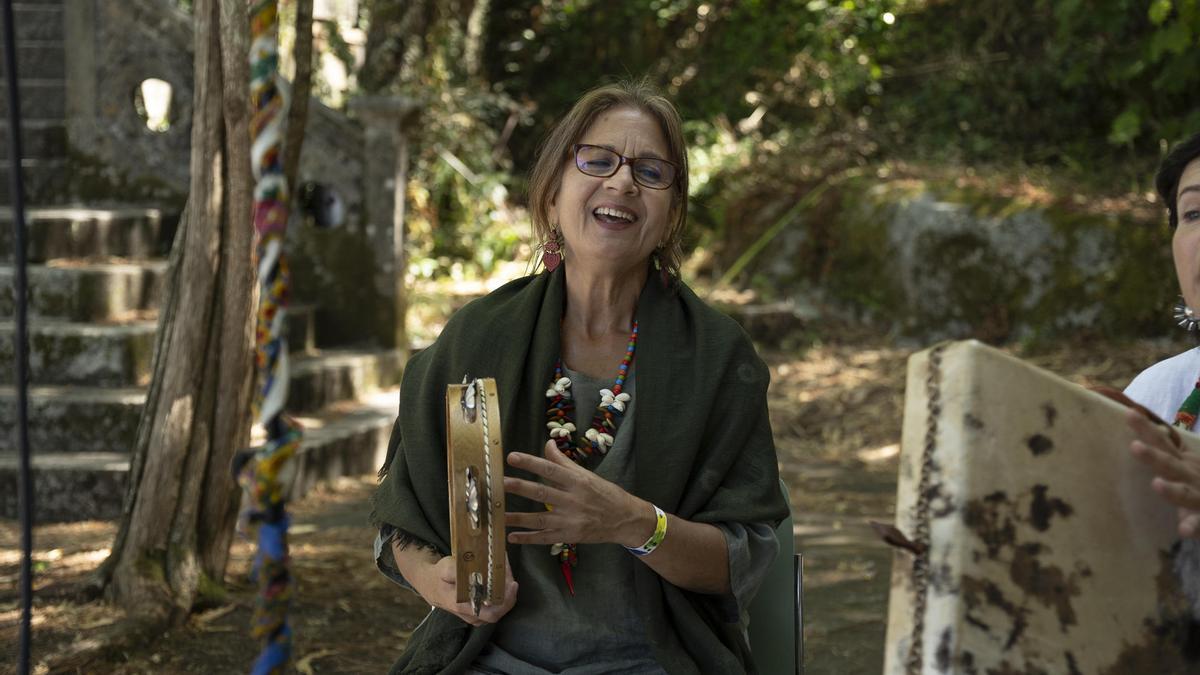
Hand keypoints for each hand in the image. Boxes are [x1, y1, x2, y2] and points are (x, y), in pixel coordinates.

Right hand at [409, 553, 517, 625]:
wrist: (431, 585)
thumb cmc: (439, 576)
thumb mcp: (445, 568)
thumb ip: (457, 570)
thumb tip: (472, 570)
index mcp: (464, 607)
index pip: (492, 613)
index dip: (506, 601)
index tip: (513, 584)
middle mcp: (473, 615)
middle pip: (500, 609)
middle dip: (508, 591)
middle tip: (509, 571)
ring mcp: (477, 615)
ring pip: (498, 606)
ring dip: (505, 589)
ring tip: (505, 570)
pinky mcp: (479, 611)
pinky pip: (495, 603)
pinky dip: (501, 590)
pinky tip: (500, 576)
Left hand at [504, 440, 654, 547]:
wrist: (625, 520)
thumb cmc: (605, 494)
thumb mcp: (587, 475)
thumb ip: (564, 462)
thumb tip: (548, 443)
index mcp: (578, 481)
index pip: (551, 469)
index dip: (531, 463)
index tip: (512, 457)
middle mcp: (573, 500)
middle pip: (542, 493)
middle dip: (521, 488)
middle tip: (500, 483)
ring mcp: (570, 521)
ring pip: (540, 518)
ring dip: (518, 517)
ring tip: (499, 514)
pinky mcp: (569, 536)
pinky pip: (545, 538)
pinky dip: (528, 538)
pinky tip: (512, 536)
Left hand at [1127, 409, 1199, 538]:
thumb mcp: (1185, 463)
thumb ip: (1167, 449)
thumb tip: (1135, 426)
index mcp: (1183, 462)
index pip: (1162, 442)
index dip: (1146, 429)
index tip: (1129, 413)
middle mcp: (1191, 475)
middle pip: (1170, 464)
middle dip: (1153, 456)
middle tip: (1134, 447)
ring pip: (1185, 493)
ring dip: (1172, 490)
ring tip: (1157, 485)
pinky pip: (1199, 523)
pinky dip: (1193, 526)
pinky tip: (1184, 530)